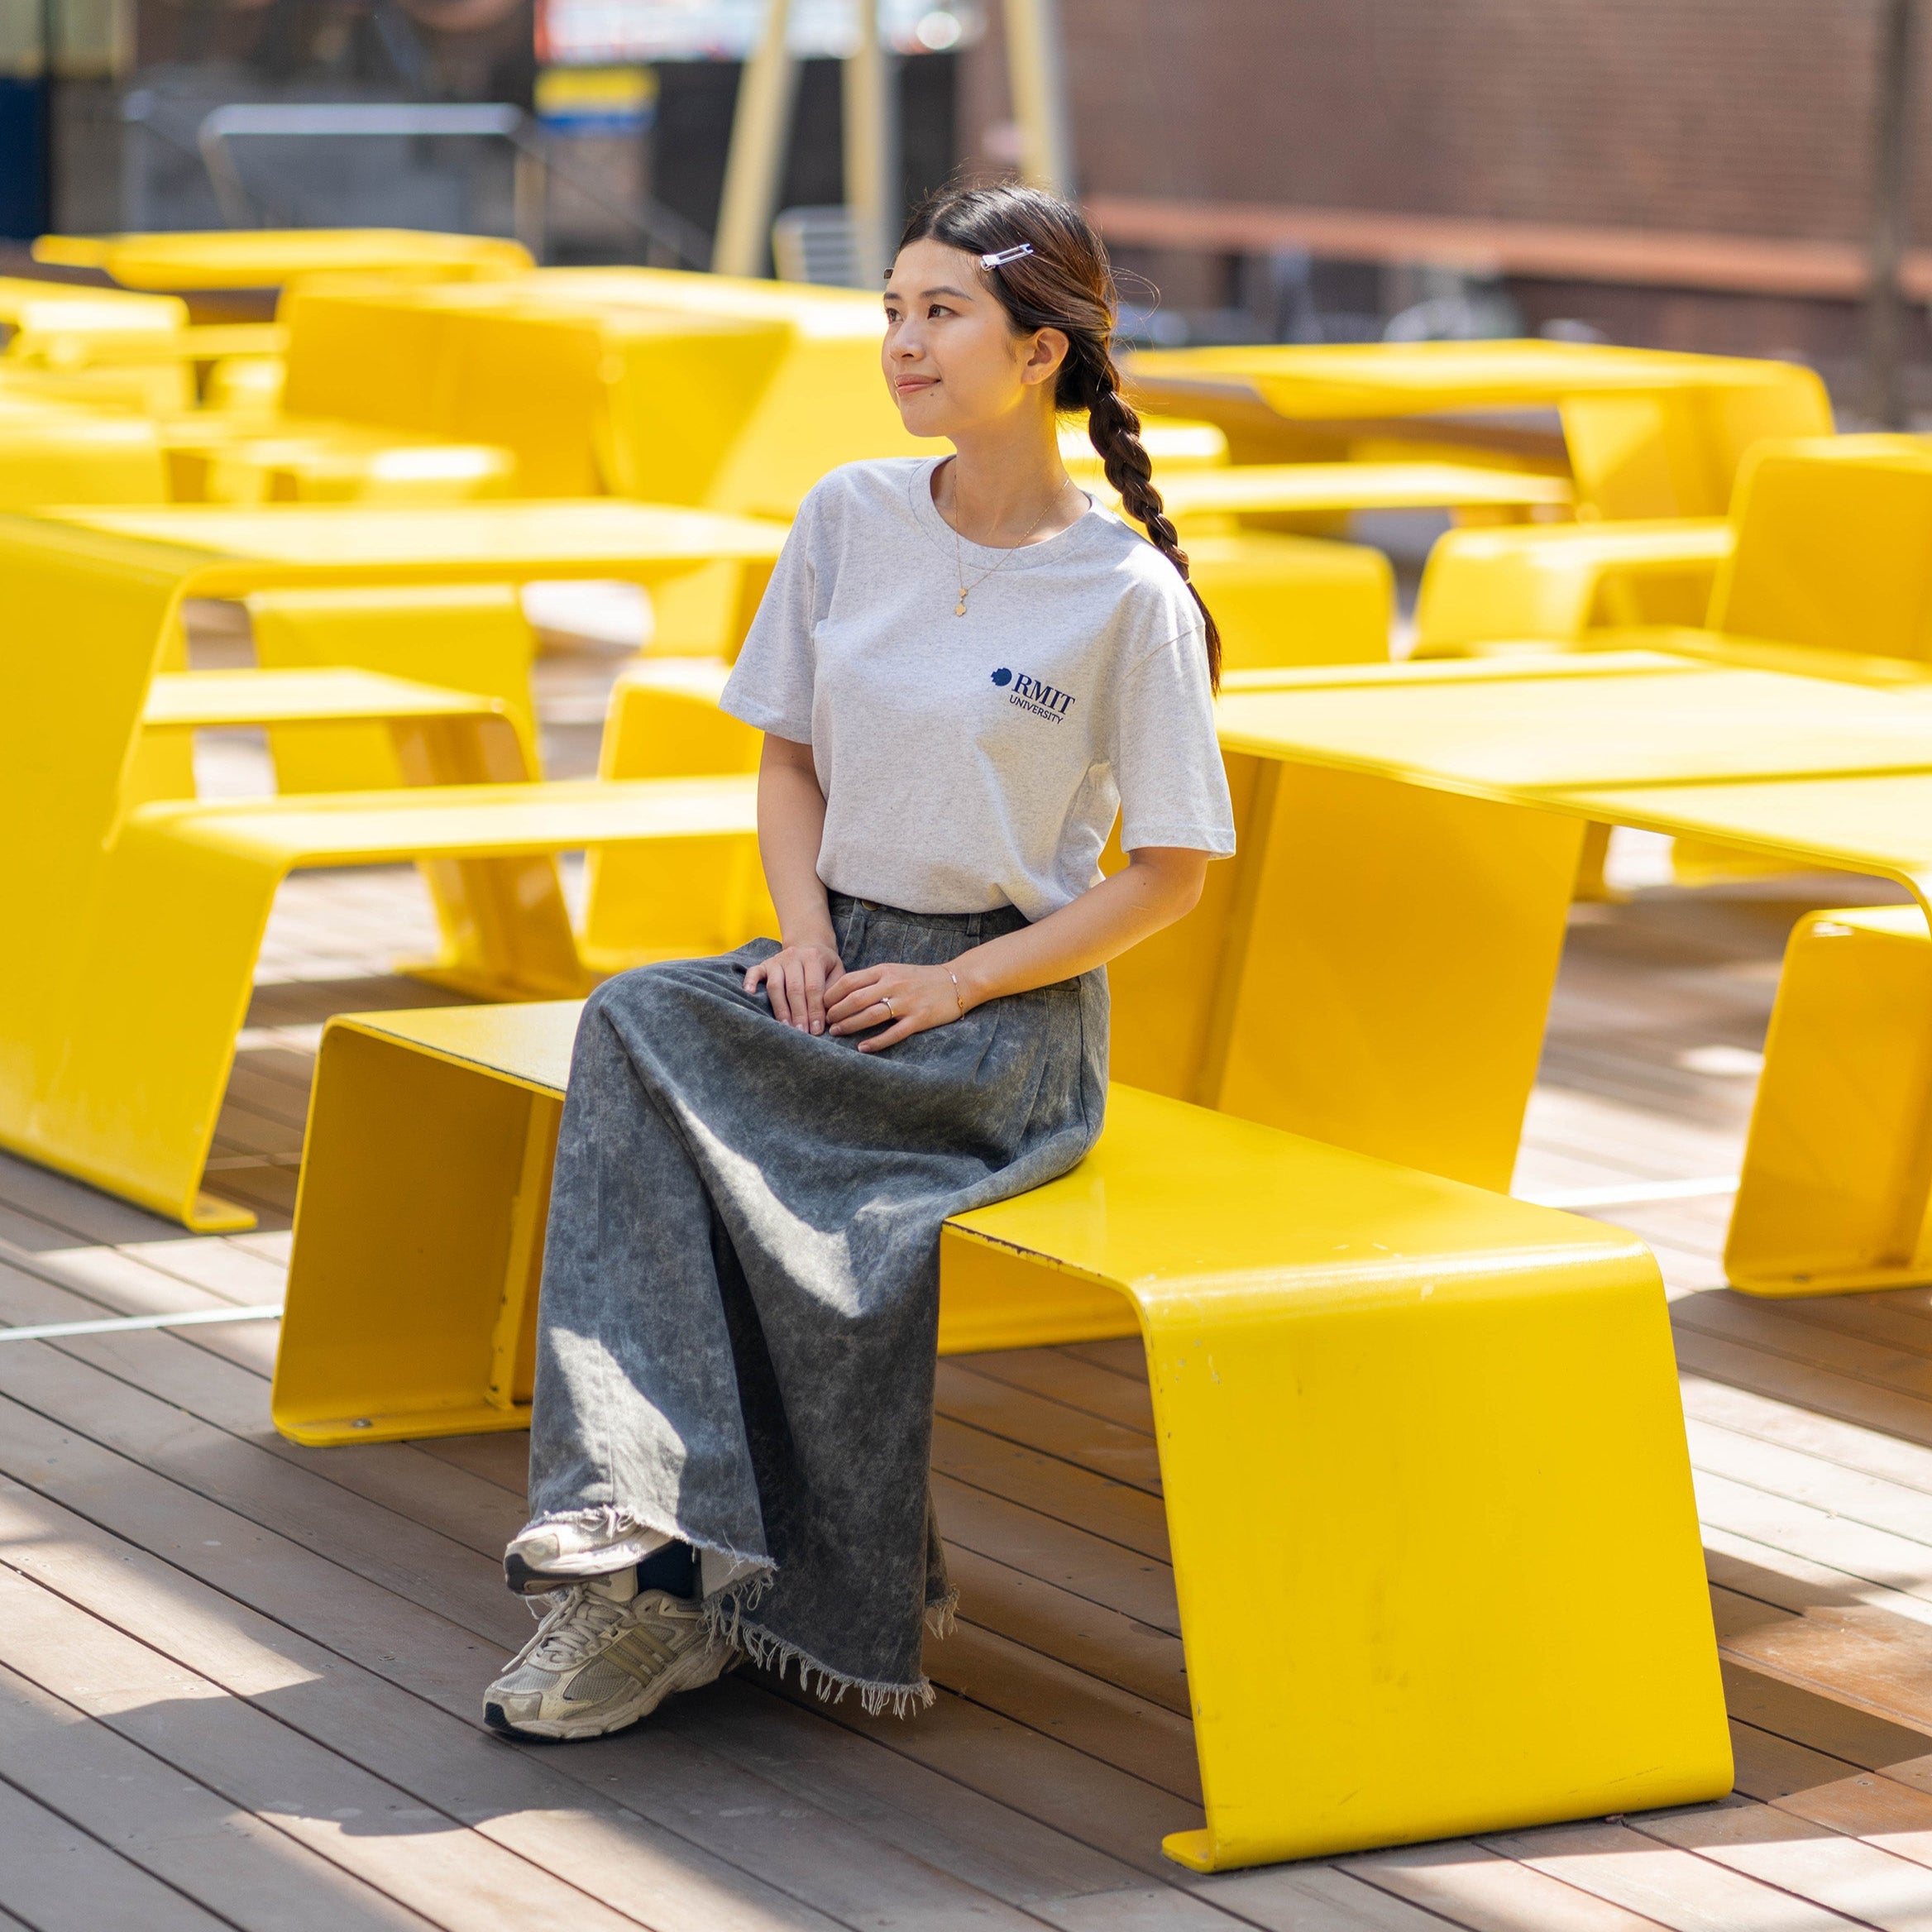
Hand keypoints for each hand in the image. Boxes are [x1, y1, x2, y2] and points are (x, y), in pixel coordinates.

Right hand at [745, 940, 843, 1033]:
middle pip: (794, 989)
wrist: (810, 944)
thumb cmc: (825, 965)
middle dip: (798, 1014)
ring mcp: (777, 959)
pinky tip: (749, 994)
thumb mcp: (837, 972)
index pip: (813, 988)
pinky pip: (754, 972)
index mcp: (813, 958)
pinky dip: (749, 982)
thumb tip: (827, 1016)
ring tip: (785, 1026)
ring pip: (775, 986)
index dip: (814, 1010)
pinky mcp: (764, 964)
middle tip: (802, 1033)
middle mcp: (793, 956)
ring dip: (780, 1008)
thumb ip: (833, 991)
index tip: (816, 1030)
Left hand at [825, 962, 965, 1052]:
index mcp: (885, 971)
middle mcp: (893, 985)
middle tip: (826, 1023)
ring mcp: (906, 1002)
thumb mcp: (895, 971)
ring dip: (849, 1025)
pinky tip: (863, 1048)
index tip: (822, 1005)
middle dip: (835, 1012)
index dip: (831, 995)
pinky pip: (893, 1033)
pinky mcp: (919, 1019)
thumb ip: (873, 980)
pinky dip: (876, 1042)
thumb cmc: (922, 978)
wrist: (958, 981)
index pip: (849, 981)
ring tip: (837, 1033)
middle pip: (855, 999)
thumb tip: (844, 994)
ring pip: (870, 1015)